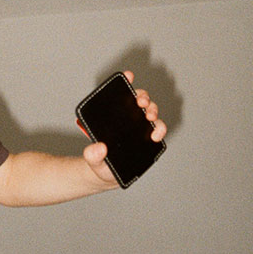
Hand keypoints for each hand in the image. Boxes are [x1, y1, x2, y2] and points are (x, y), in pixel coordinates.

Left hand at [82, 71, 166, 185]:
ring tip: (149, 118)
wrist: (108, 178)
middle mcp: (129, 119)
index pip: (120, 95)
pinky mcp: (149, 140)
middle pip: (140, 101)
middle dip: (143, 97)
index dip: (125, 81)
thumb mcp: (92, 159)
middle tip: (141, 103)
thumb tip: (99, 148)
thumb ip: (92, 155)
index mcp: (113, 116)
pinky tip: (156, 135)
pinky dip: (160, 129)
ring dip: (153, 111)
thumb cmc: (99, 163)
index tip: (128, 75)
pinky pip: (158, 130)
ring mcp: (140, 129)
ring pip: (151, 113)